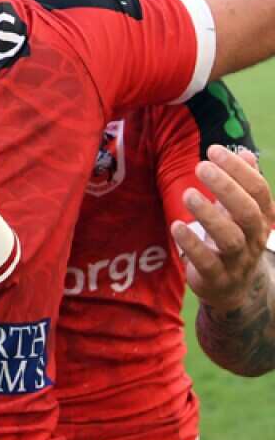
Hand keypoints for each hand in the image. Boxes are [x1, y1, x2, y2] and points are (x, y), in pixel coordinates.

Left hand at [173, 146, 273, 311]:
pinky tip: (177, 226)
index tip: (213, 150)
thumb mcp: (240, 212)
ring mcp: (237, 261)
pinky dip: (192, 244)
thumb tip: (246, 154)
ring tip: (188, 194)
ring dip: (209, 214)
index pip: (258, 190)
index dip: (239, 169)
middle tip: (201, 167)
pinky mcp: (216, 278)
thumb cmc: (234, 239)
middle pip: (248, 212)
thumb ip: (242, 186)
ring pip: (230, 238)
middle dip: (226, 188)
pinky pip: (208, 262)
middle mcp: (254, 238)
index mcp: (262, 218)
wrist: (233, 289)